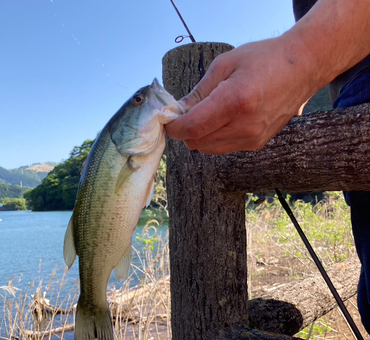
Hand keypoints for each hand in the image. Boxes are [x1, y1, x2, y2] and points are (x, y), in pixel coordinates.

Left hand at [165, 36, 314, 154]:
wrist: (303, 68)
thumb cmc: (264, 59)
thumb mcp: (225, 64)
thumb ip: (199, 91)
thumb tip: (178, 110)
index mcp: (235, 101)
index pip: (193, 127)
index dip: (174, 127)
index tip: (169, 120)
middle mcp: (244, 125)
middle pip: (197, 142)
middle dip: (185, 131)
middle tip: (185, 114)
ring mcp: (252, 138)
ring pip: (209, 148)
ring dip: (200, 135)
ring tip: (204, 115)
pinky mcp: (256, 144)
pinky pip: (224, 147)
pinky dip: (215, 137)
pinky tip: (222, 119)